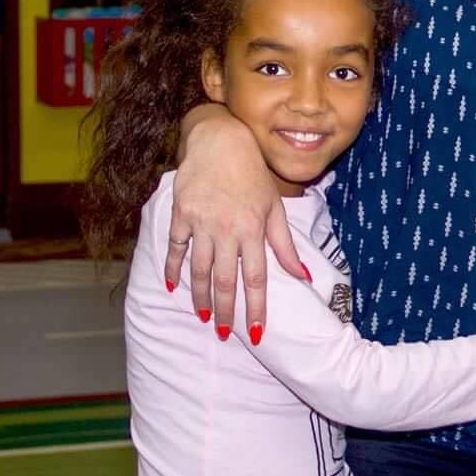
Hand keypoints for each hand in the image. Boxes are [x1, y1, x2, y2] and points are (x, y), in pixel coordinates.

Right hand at [166, 106, 307, 340]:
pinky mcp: (180, 214)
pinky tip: (172, 287)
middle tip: (225, 334)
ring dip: (201, 297)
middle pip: (226, 280)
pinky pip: (175, 248)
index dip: (257, 308)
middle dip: (227, 311)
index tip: (257, 332)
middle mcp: (227, 229)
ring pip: (199, 269)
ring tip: (204, 317)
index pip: (257, 278)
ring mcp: (201, 222)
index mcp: (253, 229)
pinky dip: (173, 268)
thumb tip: (303, 276)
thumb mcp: (274, 208)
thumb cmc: (253, 176)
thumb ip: (285, 245)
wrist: (220, 142)